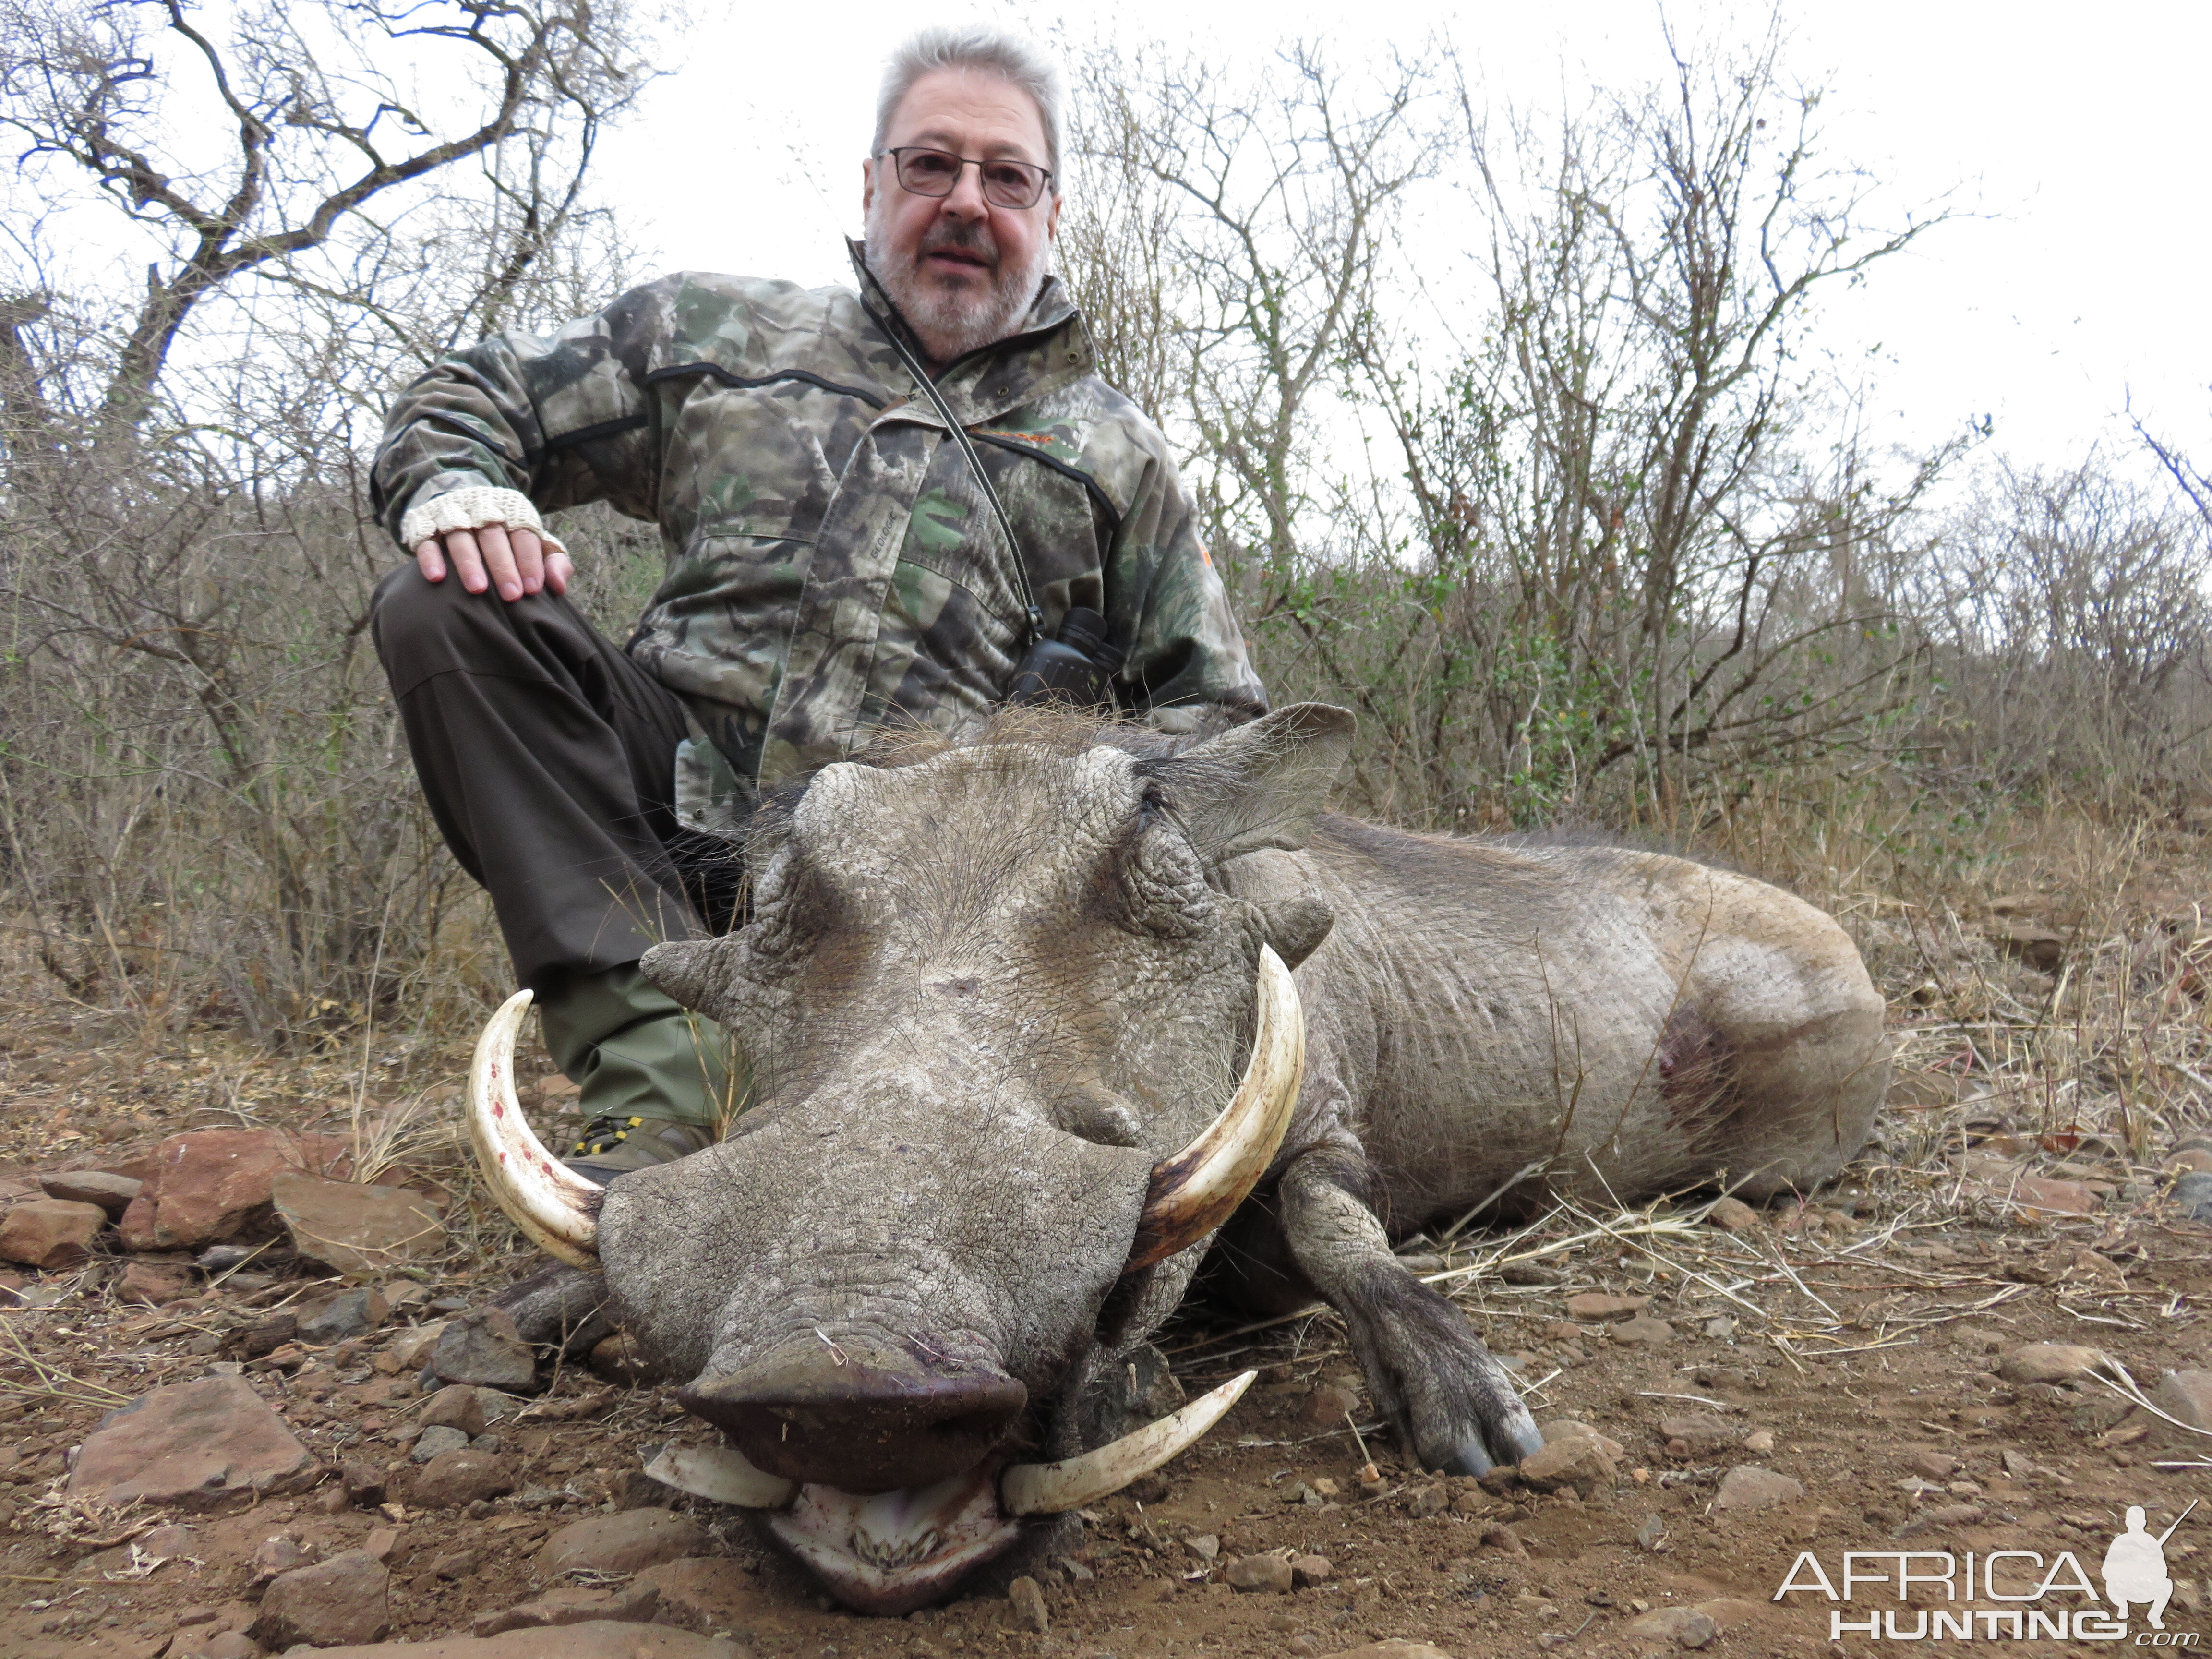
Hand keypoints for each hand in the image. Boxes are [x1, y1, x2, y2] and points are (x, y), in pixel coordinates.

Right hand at [414, 523, 571, 600]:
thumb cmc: (509, 537)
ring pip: (461, 537)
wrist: (464, 504)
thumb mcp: (533, 544)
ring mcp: (453, 516)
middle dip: (503, 566)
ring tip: (478, 589)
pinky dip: (431, 557)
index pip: (524, 535)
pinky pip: (427, 540)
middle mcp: (483, 510)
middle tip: (511, 595)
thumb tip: (559, 587)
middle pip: (493, 536)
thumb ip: (552, 561)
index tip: (534, 589)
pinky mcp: (426, 525)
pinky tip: (436, 578)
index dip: (529, 561)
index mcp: (513, 513)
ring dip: (469, 562)